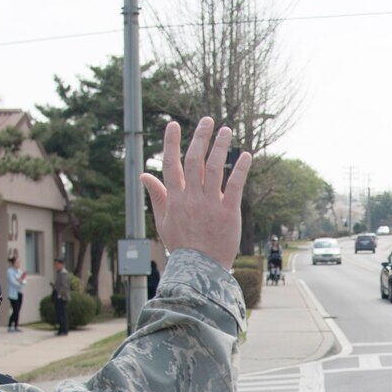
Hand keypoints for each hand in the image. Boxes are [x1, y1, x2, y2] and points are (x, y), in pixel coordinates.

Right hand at [143, 117, 248, 270]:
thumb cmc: (182, 245)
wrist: (200, 270)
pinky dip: (240, 169)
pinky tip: (246, 155)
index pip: (171, 165)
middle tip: (207, 120)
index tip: (173, 125)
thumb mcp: (163, 222)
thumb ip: (157, 196)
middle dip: (200, 138)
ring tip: (226, 130)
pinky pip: (234, 186)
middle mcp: (191, 199)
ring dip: (220, 147)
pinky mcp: (229, 213)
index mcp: (175, 199)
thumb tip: (145, 175)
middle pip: (193, 161)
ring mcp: (210, 205)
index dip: (171, 143)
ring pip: (214, 169)